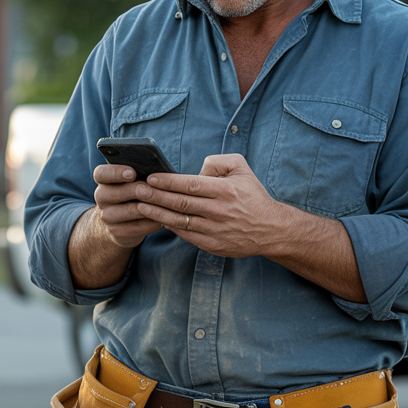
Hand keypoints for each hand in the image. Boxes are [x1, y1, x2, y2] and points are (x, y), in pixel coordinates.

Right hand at [90, 164, 163, 248]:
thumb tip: (156, 173)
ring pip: (129, 210)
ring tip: (164, 202)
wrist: (122, 221)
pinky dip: (152, 221)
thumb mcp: (131, 181)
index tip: (132, 173)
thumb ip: (140, 174)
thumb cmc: (133, 193)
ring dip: (148, 207)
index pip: (101, 173)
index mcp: (103, 180)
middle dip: (135, 190)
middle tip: (149, 189)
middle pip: (114, 193)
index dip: (116, 172)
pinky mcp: (118, 232)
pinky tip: (163, 217)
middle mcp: (101, 197)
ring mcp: (108, 216)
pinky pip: (138, 227)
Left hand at [134, 154, 287, 258]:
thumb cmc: (253, 196)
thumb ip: (217, 162)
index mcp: (225, 191)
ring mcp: (215, 230)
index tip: (151, 178)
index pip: (191, 184)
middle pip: (181, 203)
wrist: (271, 230)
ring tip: (140, 204)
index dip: (168, 182)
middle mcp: (219, 211)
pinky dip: (170, 226)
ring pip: (180, 221)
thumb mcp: (242, 168)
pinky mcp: (212, 245)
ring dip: (157, 212)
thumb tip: (196, 169)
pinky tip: (157, 218)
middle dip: (156, 196)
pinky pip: (186, 235)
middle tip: (137, 189)